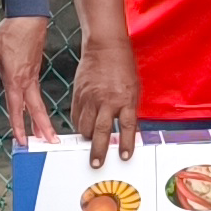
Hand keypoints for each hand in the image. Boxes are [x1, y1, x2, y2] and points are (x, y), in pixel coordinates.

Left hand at [0, 15, 52, 140]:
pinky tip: (35, 109)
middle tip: (50, 142)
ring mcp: (33, 76)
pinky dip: (38, 105)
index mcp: (15, 79)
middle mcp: (27, 81)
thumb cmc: (10, 33)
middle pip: (36, 109)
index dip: (18, 126)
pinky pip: (37, 92)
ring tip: (46, 133)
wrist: (28, 17)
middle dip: (43, 128)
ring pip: (38, 102)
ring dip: (42, 119)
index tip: (22, 141)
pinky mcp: (35, 70)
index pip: (16, 108)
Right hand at [71, 35, 142, 162]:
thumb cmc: (123, 67)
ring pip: (85, 126)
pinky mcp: (78, 94)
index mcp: (125, 99)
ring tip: (90, 143)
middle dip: (98, 150)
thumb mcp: (134, 89)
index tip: (123, 156)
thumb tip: (130, 132)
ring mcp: (90, 98)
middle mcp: (107, 100)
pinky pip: (76, 116)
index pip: (127, 126)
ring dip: (88, 138)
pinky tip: (83, 128)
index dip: (125, 143)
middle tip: (96, 163)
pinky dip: (79, 125)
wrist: (105, 47)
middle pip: (101, 131)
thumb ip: (130, 110)